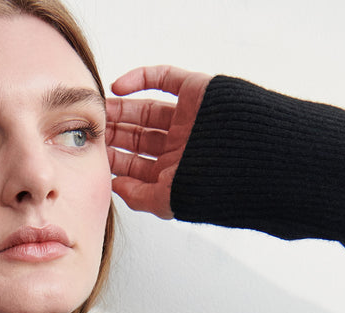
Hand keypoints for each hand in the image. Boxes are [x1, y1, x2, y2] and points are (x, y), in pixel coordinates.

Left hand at [106, 65, 211, 218]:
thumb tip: (113, 186)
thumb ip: (138, 196)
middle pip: (138, 136)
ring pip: (146, 109)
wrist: (252, 158)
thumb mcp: (167, 201)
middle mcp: (180, 146)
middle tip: (91, 128)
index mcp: (175, 172)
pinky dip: (140, 79)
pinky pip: (163, 79)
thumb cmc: (213, 185)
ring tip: (99, 108)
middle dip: (115, 133)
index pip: (137, 164)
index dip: (114, 158)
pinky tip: (119, 87)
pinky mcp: (196, 91)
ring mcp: (188, 118)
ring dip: (121, 108)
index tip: (92, 153)